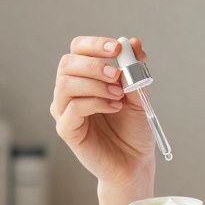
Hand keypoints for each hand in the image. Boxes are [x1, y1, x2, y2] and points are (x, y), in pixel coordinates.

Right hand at [50, 35, 155, 187]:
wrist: (134, 162)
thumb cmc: (133, 129)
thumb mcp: (139, 95)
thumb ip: (135, 70)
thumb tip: (133, 42)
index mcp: (84, 78)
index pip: (77, 50)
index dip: (94, 45)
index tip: (116, 48)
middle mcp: (69, 92)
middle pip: (67, 63)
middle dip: (94, 64)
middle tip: (117, 75)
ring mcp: (65, 111)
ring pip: (66, 84)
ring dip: (95, 84)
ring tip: (118, 94)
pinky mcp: (66, 130)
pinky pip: (72, 108)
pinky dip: (95, 102)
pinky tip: (114, 107)